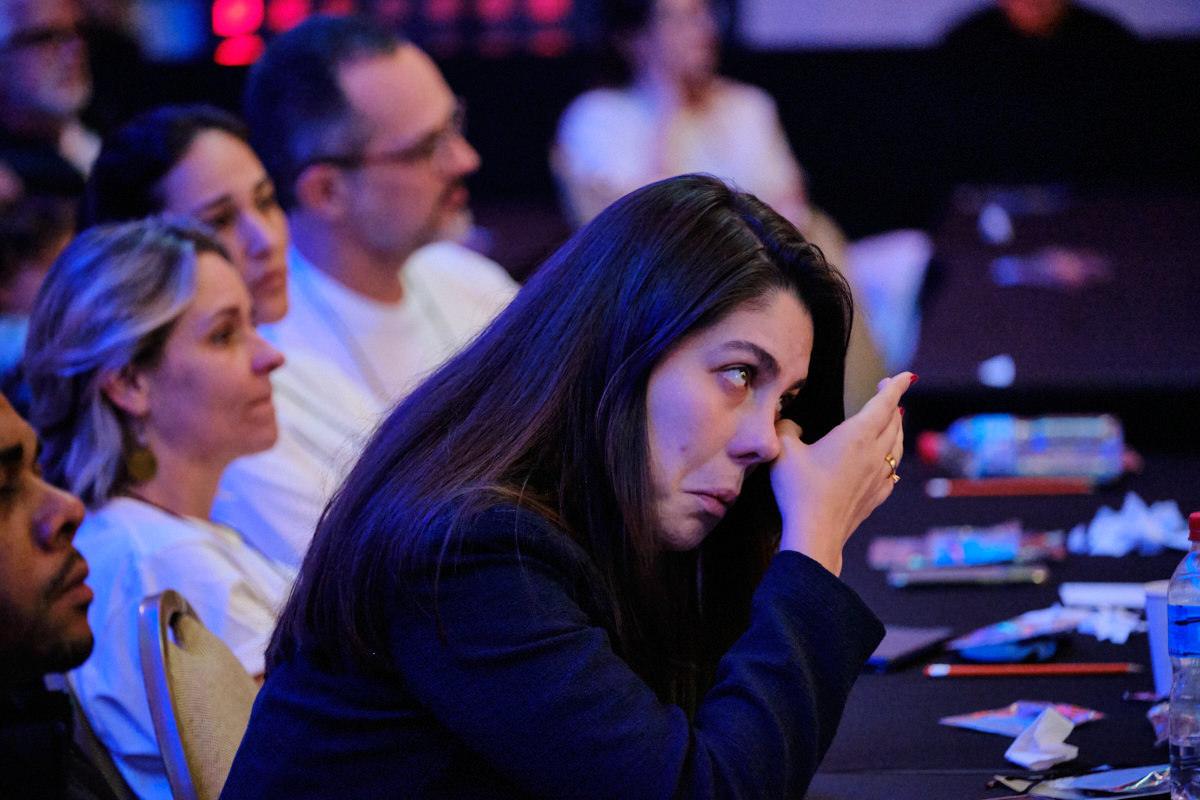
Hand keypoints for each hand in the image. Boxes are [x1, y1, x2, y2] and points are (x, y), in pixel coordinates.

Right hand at [769, 372, 912, 574]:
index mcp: (856, 435)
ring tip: (894, 421)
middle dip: (893, 403)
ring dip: (897, 429)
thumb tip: (790, 423)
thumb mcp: (783, 450)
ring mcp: (878, 477)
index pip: (884, 403)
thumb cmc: (799, 490)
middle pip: (893, 422)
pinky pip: (892, 470)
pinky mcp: (876, 496)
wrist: (816, 533)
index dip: (896, 386)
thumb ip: (787, 428)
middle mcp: (873, 453)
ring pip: (897, 446)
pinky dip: (892, 457)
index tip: (906, 375)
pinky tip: (888, 461)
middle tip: (887, 391)